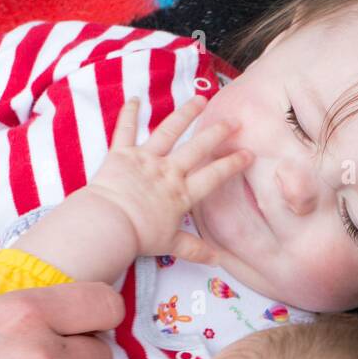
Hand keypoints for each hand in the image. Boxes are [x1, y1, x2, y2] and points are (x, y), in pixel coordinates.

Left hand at [88, 94, 251, 261]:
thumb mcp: (171, 245)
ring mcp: (145, 159)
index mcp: (182, 194)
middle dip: (217, 133)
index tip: (248, 153)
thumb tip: (216, 260)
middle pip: (197, 148)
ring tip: (200, 99)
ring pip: (169, 131)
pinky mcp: (122, 154)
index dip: (232, 164)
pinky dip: (128, 113)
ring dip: (185, 114)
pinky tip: (135, 98)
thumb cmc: (140, 236)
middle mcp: (168, 171)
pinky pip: (125, 130)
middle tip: (233, 121)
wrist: (109, 224)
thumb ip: (194, 249)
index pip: (213, 176)